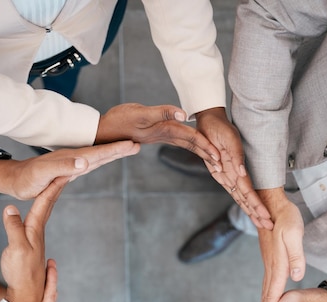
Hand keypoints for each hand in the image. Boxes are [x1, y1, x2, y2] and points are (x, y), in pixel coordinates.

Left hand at [0, 141, 139, 199]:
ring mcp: (71, 164)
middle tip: (137, 145)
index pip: (97, 153)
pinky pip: (90, 163)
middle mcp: (73, 159)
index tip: (131, 145)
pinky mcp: (68, 170)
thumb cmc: (27, 178)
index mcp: (71, 158)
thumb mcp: (44, 173)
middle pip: (101, 152)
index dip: (115, 150)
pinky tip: (104, 160)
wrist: (15, 180)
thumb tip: (85, 162)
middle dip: (119, 149)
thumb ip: (63, 167)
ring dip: (113, 153)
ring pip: (97, 157)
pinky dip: (101, 160)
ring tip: (128, 149)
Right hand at [1, 178, 65, 301]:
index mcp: (35, 230)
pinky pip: (37, 221)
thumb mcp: (16, 249)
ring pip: (44, 212)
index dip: (51, 185)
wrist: (26, 295)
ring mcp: (34, 240)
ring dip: (50, 196)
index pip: (44, 203)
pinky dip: (40, 210)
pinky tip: (38, 211)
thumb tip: (10, 208)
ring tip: (55, 184)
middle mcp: (37, 233)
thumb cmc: (21, 273)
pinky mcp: (30, 246)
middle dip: (55, 186)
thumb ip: (13, 228)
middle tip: (65, 170)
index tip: (61, 169)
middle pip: (48, 205)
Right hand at [95, 103, 220, 166]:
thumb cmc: (120, 120)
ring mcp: (159, 135)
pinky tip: (193, 143)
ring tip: (213, 158)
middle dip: (207, 153)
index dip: (206, 146)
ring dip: (200, 150)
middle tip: (223, 164)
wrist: (103, 129)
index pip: (191, 138)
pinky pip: (177, 139)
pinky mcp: (154, 133)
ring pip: (185, 142)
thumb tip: (184, 115)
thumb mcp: (141, 113)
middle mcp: (164, 134)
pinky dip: (188, 142)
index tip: (220, 157)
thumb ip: (163, 112)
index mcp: (164, 130)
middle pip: (191, 143)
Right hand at [195, 107, 272, 228]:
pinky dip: (245, 203)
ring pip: (240, 198)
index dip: (256, 205)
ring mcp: (225, 177)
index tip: (266, 216)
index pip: (246, 192)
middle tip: (268, 226)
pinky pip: (237, 192)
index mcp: (228, 171)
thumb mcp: (227, 139)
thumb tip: (242, 173)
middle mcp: (226, 177)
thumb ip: (234, 156)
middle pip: (244, 200)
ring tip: (263, 222)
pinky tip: (250, 210)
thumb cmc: (217, 129)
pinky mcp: (225, 175)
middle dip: (256, 214)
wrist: (206, 123)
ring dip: (252, 211)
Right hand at [256, 188, 304, 301]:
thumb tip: (296, 275)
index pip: (273, 293)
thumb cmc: (285, 217)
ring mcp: (268, 265)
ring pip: (264, 293)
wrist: (270, 205)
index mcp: (277, 264)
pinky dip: (265, 299)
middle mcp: (270, 267)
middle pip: (265, 297)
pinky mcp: (269, 262)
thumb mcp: (295, 234)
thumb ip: (296, 255)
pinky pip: (266, 286)